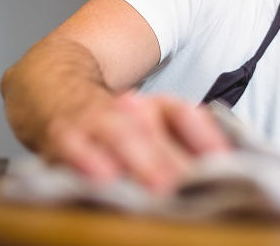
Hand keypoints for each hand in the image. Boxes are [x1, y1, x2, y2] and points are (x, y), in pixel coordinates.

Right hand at [41, 91, 230, 193]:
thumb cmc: (115, 122)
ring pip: (122, 136)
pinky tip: (103, 178)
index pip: (184, 115)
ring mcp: (97, 120)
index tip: (223, 160)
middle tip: (194, 187)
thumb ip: (190, 142)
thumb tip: (226, 165)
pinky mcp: (63, 137)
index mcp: (157, 107)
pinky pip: (74, 147)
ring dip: (142, 161)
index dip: (204, 136)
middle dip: (174, 162)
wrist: (53, 91)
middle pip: (156, 132)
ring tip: (161, 188)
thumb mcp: (155, 126)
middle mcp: (129, 109)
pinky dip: (87, 160)